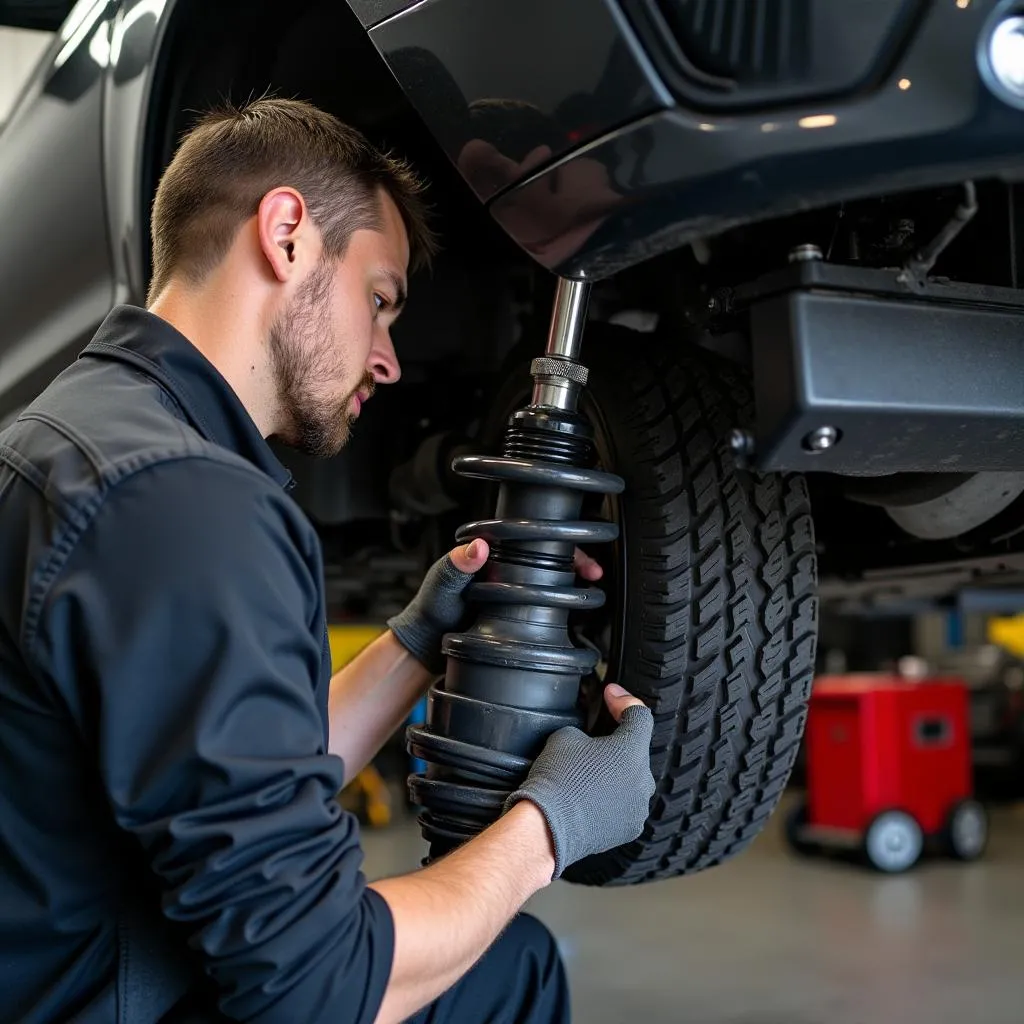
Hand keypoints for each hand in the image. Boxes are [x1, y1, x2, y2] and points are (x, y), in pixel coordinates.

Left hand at [389, 543, 600, 673]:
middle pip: (548, 554)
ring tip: (589, 588)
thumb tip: (477, 547)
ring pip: (550, 576)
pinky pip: (544, 598)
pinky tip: (572, 607)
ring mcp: (511, 587)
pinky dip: (562, 600)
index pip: (530, 534)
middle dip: (575, 559)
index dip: (557, 540)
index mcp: (488, 551)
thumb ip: (456, 567)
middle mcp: (503, 565)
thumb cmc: (430, 612)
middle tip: (593, 571)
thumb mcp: (441, 587)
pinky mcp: (515, 609)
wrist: (427, 647)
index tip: (577, 552)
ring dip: (572, 580)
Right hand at [504, 683, 654, 878]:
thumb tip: (588, 741)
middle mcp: (643, 780)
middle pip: (635, 752)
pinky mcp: (629, 828)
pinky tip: (588, 797)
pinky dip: (610, 798)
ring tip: (586, 776)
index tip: (611, 695)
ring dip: (614, 774)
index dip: (623, 701)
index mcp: (632, 751)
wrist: (546, 827)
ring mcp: (638, 807)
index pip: (639, 715)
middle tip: (589, 743)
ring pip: (630, 780)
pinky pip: (625, 804)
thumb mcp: (565, 736)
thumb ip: (585, 731)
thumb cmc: (556, 780)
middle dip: (615, 744)